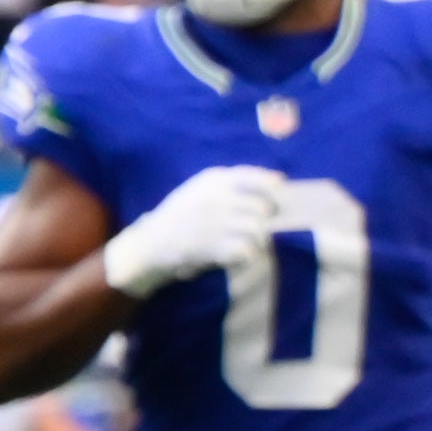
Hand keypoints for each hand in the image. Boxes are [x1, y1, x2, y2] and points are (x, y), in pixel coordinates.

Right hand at [100, 166, 289, 298]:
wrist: (151, 243)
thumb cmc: (180, 214)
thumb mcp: (199, 188)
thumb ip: (232, 183)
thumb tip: (276, 183)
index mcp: (213, 180)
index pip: (254, 177)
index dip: (272, 185)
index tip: (281, 191)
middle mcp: (216, 199)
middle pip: (262, 207)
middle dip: (268, 218)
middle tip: (262, 224)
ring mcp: (215, 223)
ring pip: (257, 230)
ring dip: (259, 237)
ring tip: (251, 240)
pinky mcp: (213, 247)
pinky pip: (247, 250)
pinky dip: (248, 253)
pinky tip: (240, 253)